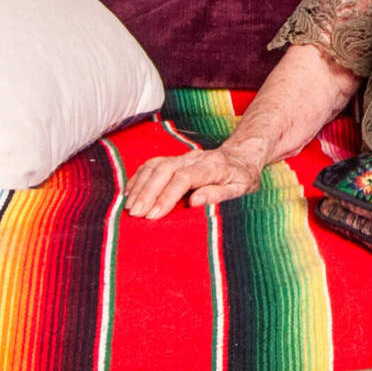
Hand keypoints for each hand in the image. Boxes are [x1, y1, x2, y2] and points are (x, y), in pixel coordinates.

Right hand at [123, 138, 272, 218]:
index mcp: (212, 167)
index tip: (154, 215)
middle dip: (147, 192)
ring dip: (139, 186)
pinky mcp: (173, 159)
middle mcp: (193, 159)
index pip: (184, 178)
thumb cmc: (243, 177)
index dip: (167, 195)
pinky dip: (138, 178)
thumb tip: (195, 202)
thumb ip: (219, 194)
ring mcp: (181, 157)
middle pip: (164, 170)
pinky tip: (129, 193)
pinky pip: (151, 165)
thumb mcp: (241, 188)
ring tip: (128, 207)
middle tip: (135, 213)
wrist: (242, 155)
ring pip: (154, 166)